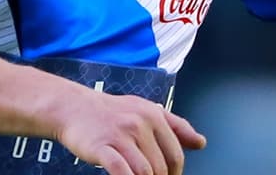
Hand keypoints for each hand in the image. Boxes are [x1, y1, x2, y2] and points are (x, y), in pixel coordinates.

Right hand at [54, 90, 205, 174]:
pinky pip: (122, 172)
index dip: (174, 174)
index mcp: (154, 115)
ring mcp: (120, 135)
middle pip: (161, 167)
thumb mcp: (146, 111)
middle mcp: (140, 123)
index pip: (175, 154)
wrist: (73, 107)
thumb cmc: (111, 113)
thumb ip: (175, 127)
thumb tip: (201, 143)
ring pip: (144, 172)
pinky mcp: (102, 147)